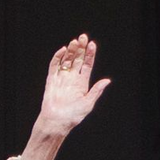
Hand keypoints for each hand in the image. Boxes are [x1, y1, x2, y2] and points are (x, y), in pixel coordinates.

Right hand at [16, 34, 111, 159]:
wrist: (57, 122)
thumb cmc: (73, 116)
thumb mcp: (88, 104)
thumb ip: (96, 91)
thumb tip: (107, 81)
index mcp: (82, 84)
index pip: (87, 65)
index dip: (90, 54)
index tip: (92, 44)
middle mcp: (72, 79)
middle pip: (77, 59)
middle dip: (80, 48)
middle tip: (83, 37)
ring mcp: (61, 78)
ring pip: (66, 60)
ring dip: (70, 50)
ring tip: (75, 41)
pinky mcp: (51, 79)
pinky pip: (54, 65)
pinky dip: (57, 57)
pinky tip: (63, 50)